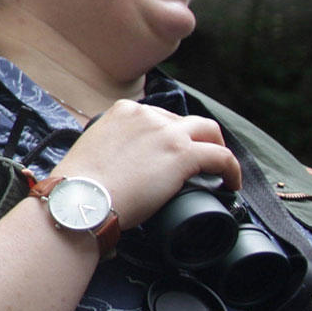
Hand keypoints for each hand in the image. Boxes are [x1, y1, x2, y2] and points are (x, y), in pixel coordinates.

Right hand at [57, 99, 240, 230]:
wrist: (81, 199)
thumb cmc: (80, 185)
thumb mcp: (93, 150)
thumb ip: (112, 146)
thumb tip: (122, 165)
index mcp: (124, 111)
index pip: (159, 117)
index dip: (171, 135)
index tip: (172, 152)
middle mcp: (148, 115)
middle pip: (187, 121)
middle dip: (197, 139)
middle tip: (200, 160)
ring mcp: (167, 133)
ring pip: (209, 132)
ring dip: (217, 149)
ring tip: (221, 170)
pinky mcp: (183, 154)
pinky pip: (222, 157)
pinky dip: (231, 170)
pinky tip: (231, 183)